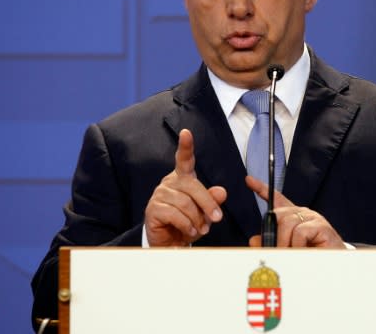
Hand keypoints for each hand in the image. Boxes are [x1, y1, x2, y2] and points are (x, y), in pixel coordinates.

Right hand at [144, 129, 226, 245]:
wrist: (170, 241)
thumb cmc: (189, 221)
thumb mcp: (204, 211)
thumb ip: (213, 200)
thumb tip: (222, 192)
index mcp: (183, 177)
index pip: (184, 159)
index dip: (185, 146)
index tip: (186, 132)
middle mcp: (169, 182)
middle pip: (193, 186)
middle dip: (208, 204)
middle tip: (217, 218)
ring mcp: (160, 195)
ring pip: (185, 203)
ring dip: (197, 219)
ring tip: (199, 229)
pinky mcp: (153, 209)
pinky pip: (175, 215)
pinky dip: (186, 225)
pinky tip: (189, 231)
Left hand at [245, 175, 344, 248]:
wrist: (333, 265)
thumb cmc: (310, 256)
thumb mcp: (285, 250)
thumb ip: (268, 244)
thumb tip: (253, 239)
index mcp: (292, 217)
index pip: (276, 198)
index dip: (262, 189)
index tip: (249, 180)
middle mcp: (302, 213)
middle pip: (277, 214)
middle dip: (274, 235)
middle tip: (278, 251)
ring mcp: (312, 217)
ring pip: (287, 223)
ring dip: (285, 243)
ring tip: (291, 254)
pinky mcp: (321, 225)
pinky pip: (300, 231)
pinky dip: (297, 245)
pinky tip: (303, 250)